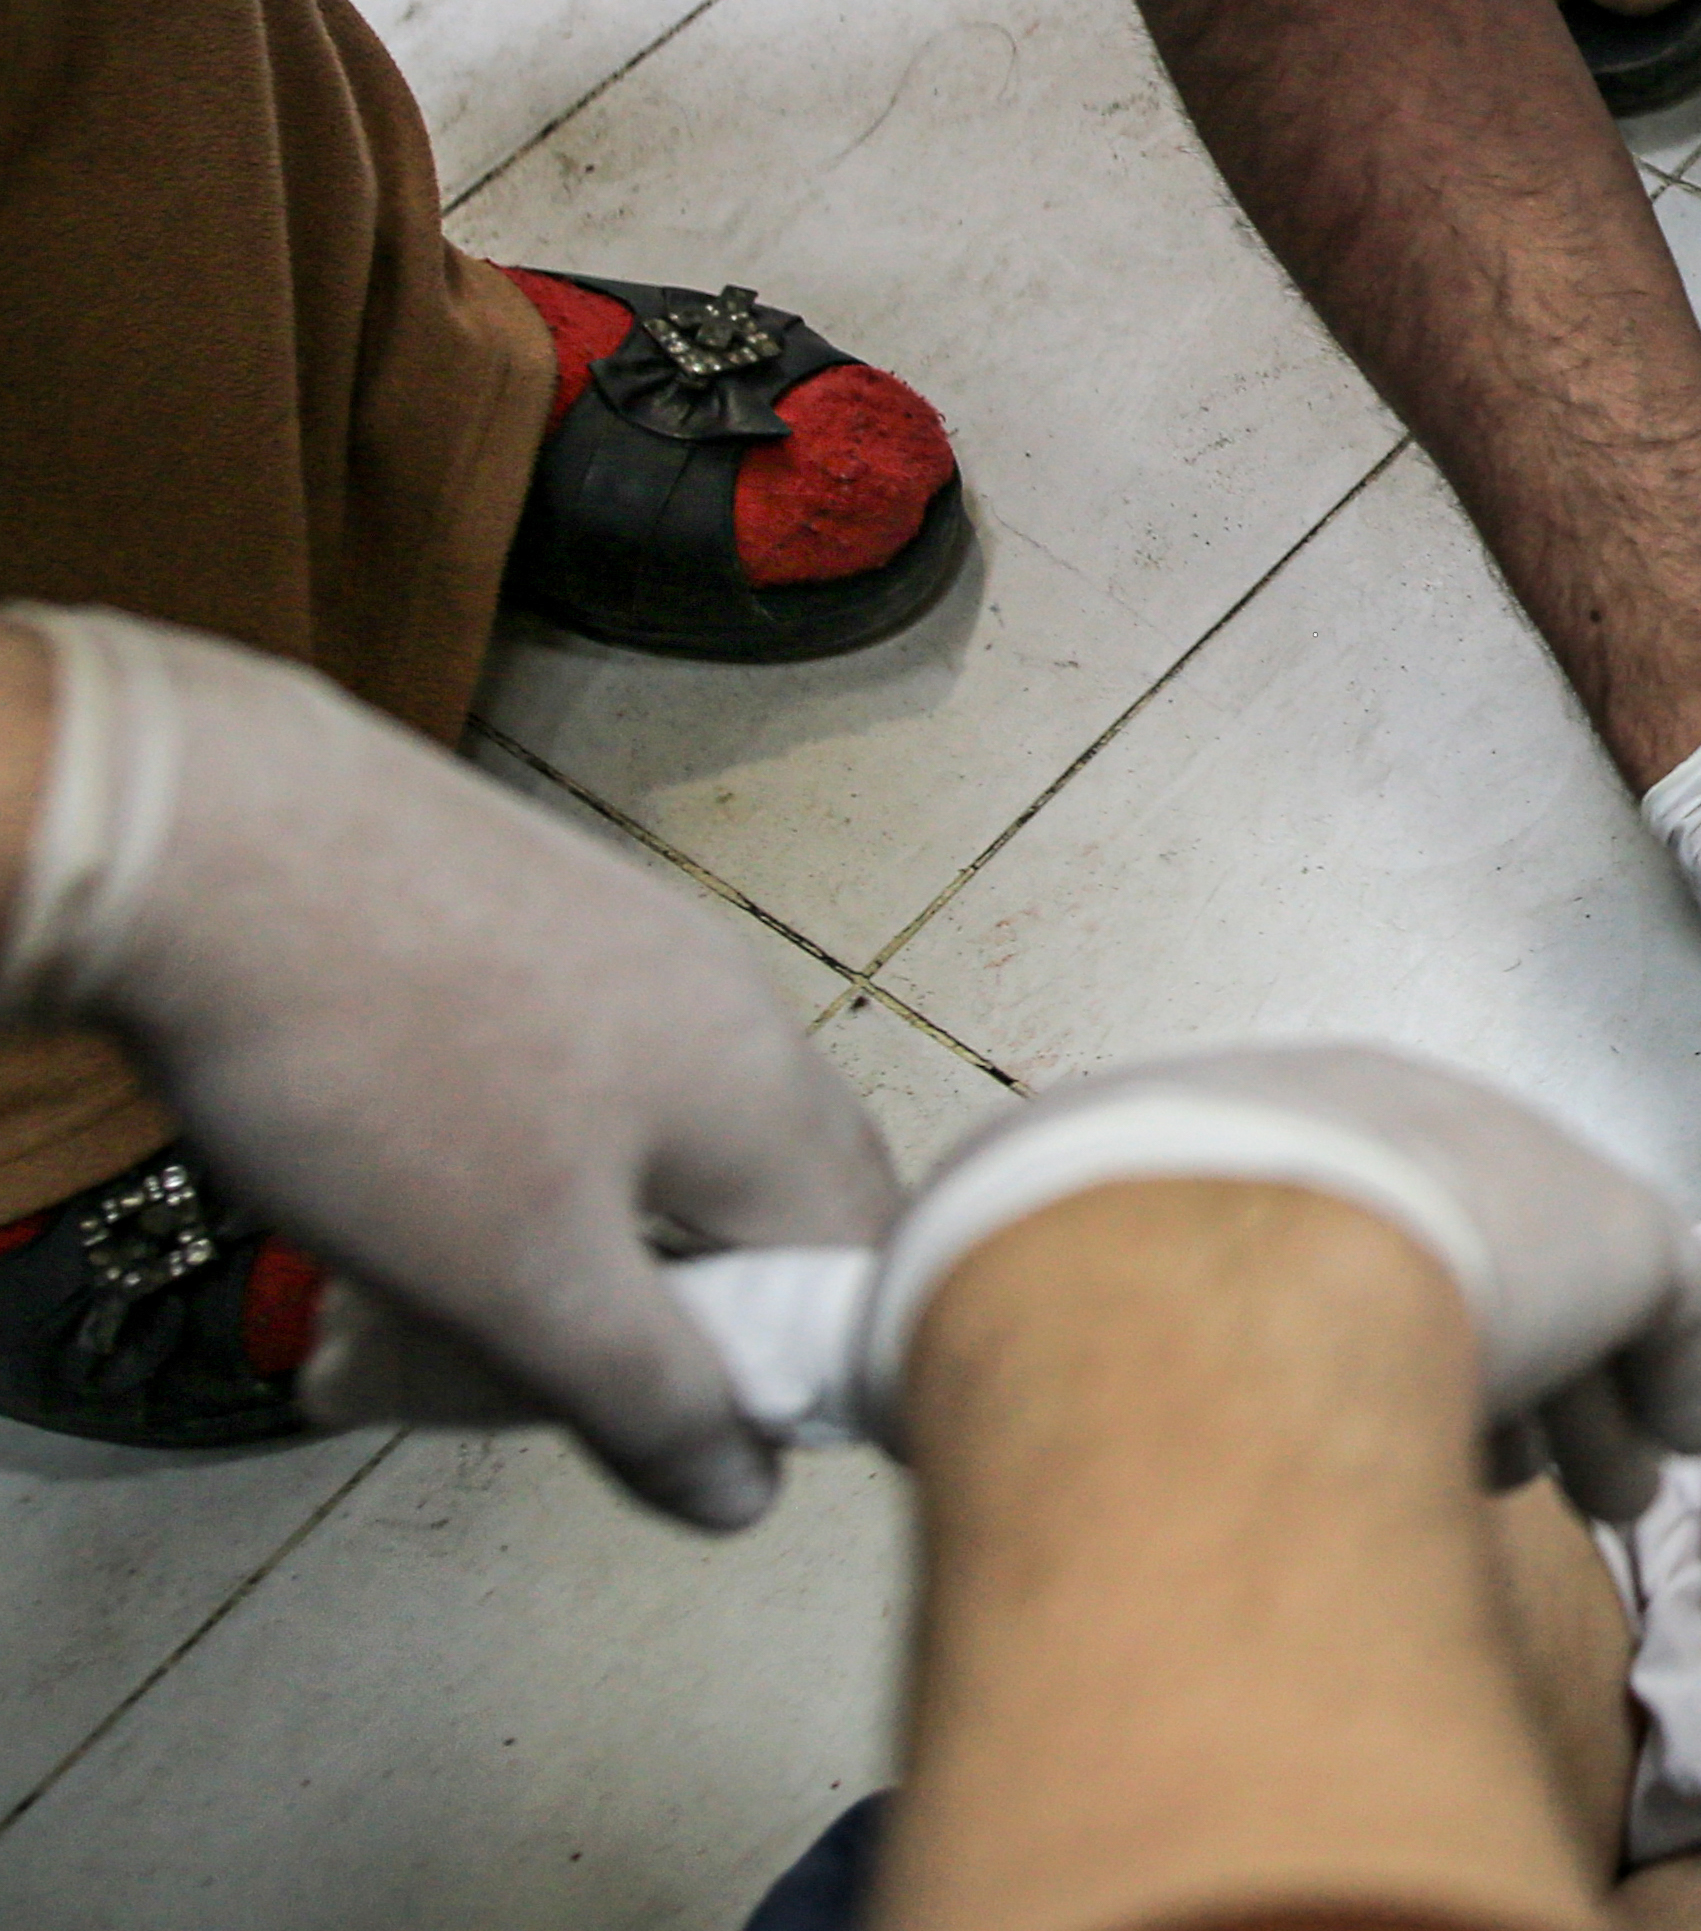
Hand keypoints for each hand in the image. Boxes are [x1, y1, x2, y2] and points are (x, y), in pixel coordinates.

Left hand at [0, 607, 899, 1527]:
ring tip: (497, 1304)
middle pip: (781, 1191)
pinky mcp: (540, 921)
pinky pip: (596, 1070)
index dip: (823, 1373)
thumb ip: (649, 1392)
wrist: (206, 835)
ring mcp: (635, 945)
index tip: (731, 1445)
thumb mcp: (519, 1277)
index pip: (869, 1259)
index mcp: (761, 1087)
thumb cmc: (371, 1052)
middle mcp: (728, 1001)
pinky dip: (553, 1160)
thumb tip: (743, 1489)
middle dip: (720, 1311)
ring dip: (622, 1239)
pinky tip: (442, 1184)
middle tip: (609, 1394)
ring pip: (678, 1133)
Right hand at [860, 1043, 1700, 1519]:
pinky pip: (1668, 1309)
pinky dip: (1668, 1383)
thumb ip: (983, 1293)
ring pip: (1568, 1285)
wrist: (1166, 1294)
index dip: (1321, 1305)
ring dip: (1575, 1390)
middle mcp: (1389, 1110)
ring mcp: (1510, 1165)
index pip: (1307, 1200)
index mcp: (1241, 1108)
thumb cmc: (1050, 1293)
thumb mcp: (967, 1272)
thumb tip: (937, 1356)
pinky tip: (1667, 1446)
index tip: (1325, 1387)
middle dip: (1470, 1342)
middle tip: (1483, 1444)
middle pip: (1450, 1236)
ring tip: (1587, 1485)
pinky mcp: (1619, 1241)